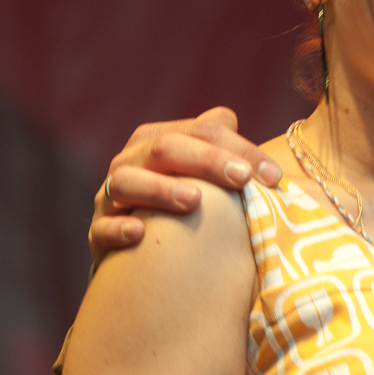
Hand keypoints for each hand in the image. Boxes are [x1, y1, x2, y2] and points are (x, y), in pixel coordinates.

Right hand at [92, 108, 281, 266]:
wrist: (142, 256)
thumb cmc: (186, 208)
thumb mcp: (204, 175)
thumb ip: (217, 146)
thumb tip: (227, 118)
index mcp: (159, 142)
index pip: (202, 131)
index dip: (240, 149)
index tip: (274, 176)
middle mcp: (131, 163)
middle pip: (165, 148)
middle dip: (206, 160)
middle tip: (241, 178)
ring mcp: (111, 197)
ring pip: (127, 182)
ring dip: (160, 189)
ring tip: (194, 200)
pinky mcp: (99, 235)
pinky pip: (101, 229)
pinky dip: (117, 228)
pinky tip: (139, 233)